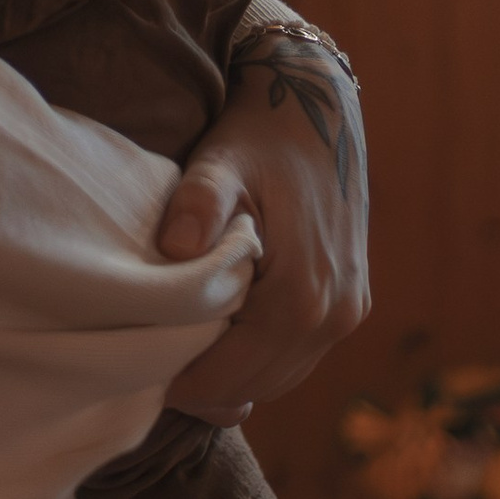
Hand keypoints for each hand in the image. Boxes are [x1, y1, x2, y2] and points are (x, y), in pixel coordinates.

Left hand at [158, 19, 368, 422]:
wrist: (320, 109)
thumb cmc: (259, 137)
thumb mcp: (219, 161)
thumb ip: (199, 204)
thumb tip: (175, 249)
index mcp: (303, 292)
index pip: (237, 372)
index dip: (190, 384)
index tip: (146, 380)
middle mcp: (336, 313)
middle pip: (262, 383)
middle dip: (210, 389)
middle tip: (156, 380)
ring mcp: (349, 310)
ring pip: (284, 376)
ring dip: (238, 379)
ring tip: (186, 365)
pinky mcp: (353, 302)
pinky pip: (302, 355)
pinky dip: (264, 362)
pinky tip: (226, 346)